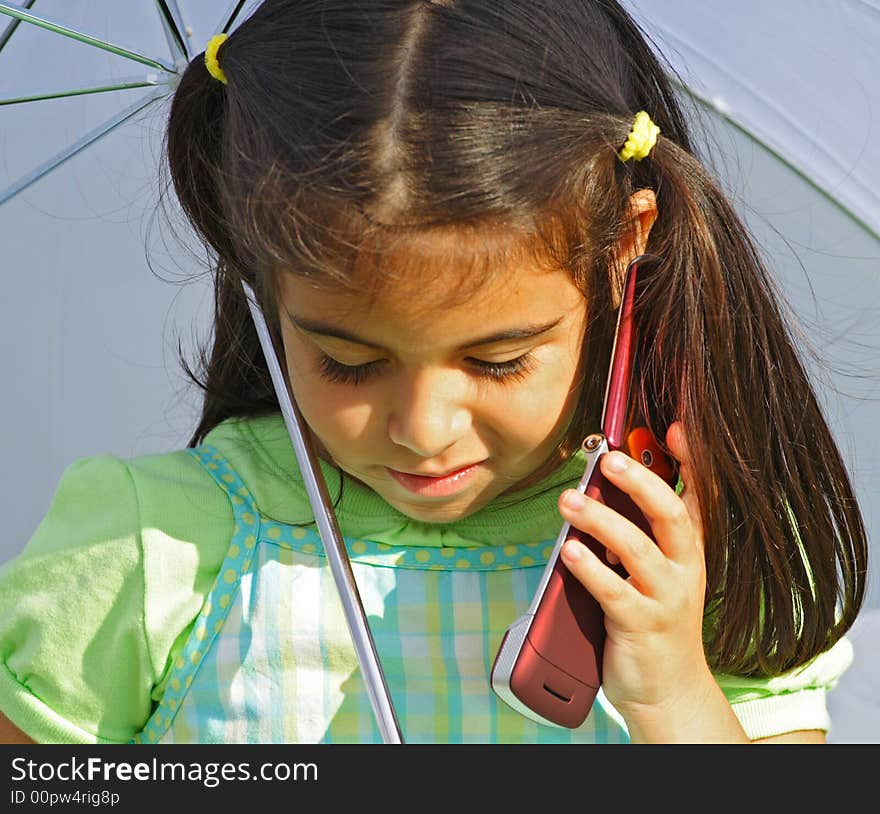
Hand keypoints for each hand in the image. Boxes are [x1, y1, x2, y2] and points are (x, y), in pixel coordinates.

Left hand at [557, 422, 732, 739]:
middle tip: (608, 460)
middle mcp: (684, 568)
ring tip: (569, 501)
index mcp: (688, 548)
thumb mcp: (655, 570)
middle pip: (669, 514)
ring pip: (637, 548)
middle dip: (640, 481)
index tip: (675, 429)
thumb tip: (598, 488)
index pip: (696, 495)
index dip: (690, 460)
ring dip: (600, 520)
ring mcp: (666, 597)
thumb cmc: (655, 618)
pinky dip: (590, 569)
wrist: (669, 689)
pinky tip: (569, 552)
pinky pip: (614, 592)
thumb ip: (634, 531)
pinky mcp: (642, 626)